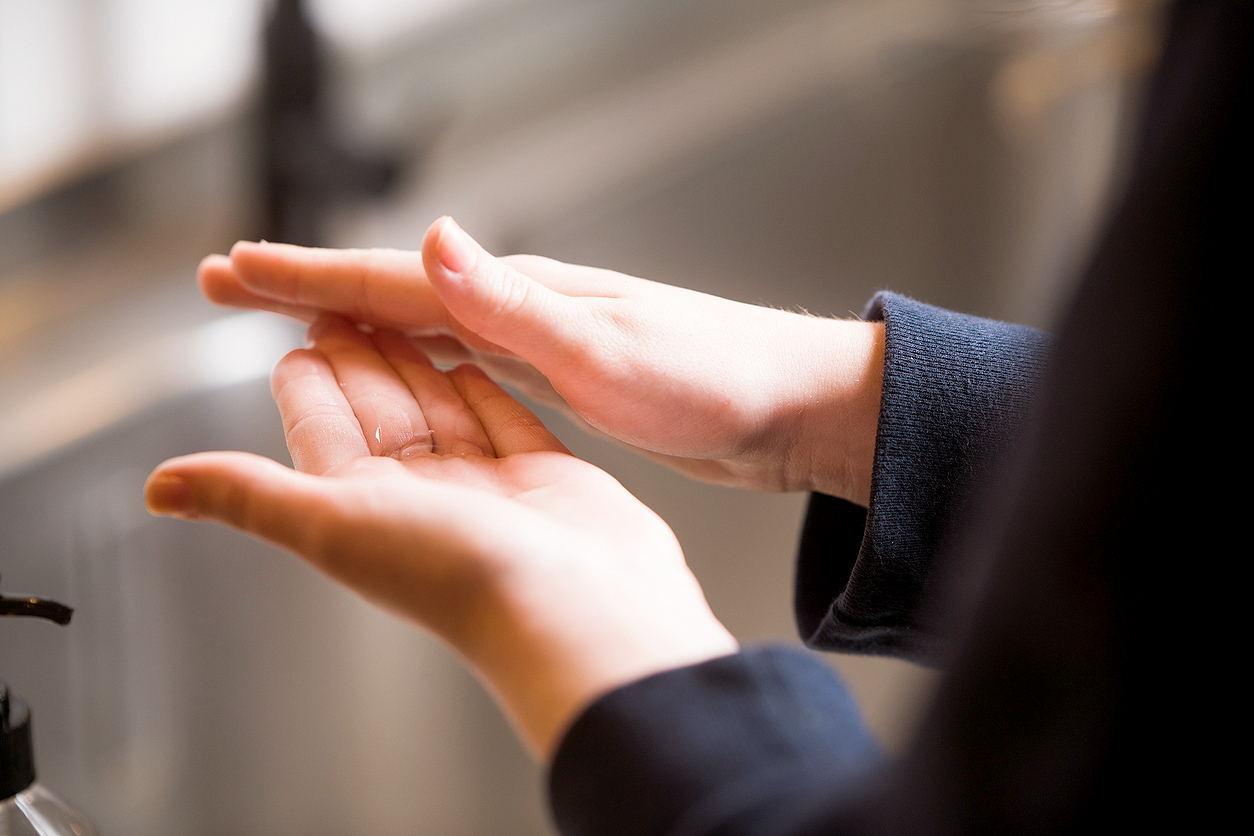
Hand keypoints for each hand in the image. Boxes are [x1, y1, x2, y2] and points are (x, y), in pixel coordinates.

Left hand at [144, 315, 736, 757]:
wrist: (577, 607)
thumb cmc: (458, 574)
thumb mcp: (333, 523)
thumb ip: (250, 494)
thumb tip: (160, 487)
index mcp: (367, 506)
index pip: (326, 430)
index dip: (307, 382)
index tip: (291, 334)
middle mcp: (423, 499)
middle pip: (381, 412)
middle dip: (360, 357)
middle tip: (342, 305)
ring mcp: (486, 488)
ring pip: (440, 410)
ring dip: (417, 363)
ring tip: (400, 316)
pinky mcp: (542, 478)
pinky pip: (506, 421)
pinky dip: (486, 390)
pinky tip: (475, 362)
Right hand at [199, 218, 883, 503]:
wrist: (788, 404)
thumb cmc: (716, 381)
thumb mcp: (609, 352)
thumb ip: (517, 308)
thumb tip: (431, 241)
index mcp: (523, 296)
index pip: (391, 279)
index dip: (305, 276)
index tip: (232, 269)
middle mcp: (524, 304)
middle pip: (392, 290)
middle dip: (307, 288)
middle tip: (231, 282)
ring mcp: (543, 335)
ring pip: (424, 322)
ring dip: (353, 320)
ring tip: (296, 321)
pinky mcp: (564, 372)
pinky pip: (464, 356)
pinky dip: (416, 354)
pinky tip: (407, 364)